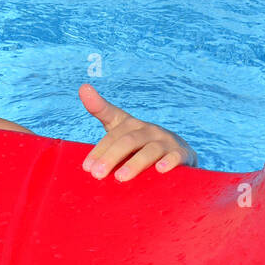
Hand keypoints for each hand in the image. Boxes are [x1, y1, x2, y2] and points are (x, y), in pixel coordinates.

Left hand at [78, 84, 197, 180]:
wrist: (178, 152)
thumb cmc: (140, 143)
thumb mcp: (120, 130)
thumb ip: (101, 111)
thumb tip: (83, 87)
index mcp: (130, 125)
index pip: (111, 131)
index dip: (98, 148)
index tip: (86, 165)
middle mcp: (147, 129)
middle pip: (127, 141)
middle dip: (110, 157)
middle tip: (97, 174)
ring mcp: (166, 140)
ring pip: (149, 150)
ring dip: (134, 163)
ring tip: (121, 178)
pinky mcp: (181, 153)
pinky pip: (175, 156)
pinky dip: (169, 162)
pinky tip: (160, 170)